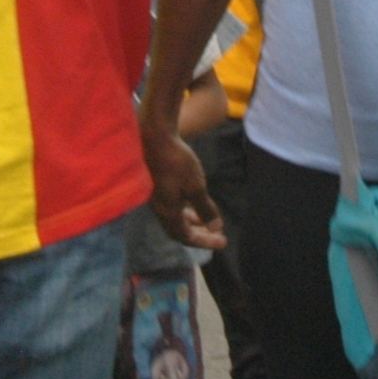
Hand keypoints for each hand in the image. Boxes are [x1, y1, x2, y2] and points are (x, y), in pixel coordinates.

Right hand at [139, 122, 226, 250]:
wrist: (154, 136)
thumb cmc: (177, 161)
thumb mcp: (196, 185)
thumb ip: (205, 208)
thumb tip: (216, 228)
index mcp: (168, 211)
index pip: (186, 236)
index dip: (205, 242)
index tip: (223, 242)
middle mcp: (160, 208)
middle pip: (178, 230)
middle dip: (199, 234)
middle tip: (217, 234)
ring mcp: (156, 197)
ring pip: (174, 217)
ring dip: (192, 222)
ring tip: (207, 221)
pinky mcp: (156, 185)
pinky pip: (172, 206)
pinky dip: (185, 210)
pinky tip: (192, 201)